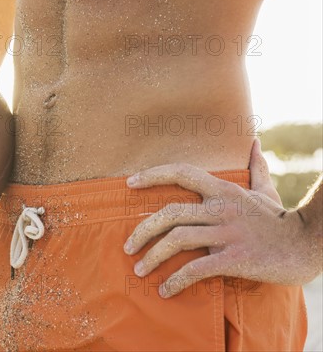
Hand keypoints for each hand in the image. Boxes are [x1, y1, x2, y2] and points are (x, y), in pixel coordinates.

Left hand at [123, 139, 318, 297]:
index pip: (181, 172)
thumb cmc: (280, 220)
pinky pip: (195, 269)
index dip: (152, 175)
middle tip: (127, 246)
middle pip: (169, 213)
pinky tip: (164, 290)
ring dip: (152, 257)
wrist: (308, 246)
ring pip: (177, 240)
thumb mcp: (265, 190)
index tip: (129, 183)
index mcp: (223, 190)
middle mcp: (221, 207)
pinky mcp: (234, 259)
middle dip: (142, 230)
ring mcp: (227, 233)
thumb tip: (253, 142)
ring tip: (138, 270)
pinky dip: (175, 280)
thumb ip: (255, 167)